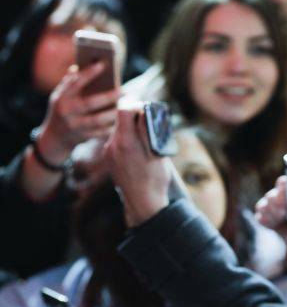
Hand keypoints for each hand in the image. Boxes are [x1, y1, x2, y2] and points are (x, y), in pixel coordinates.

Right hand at [37, 63, 119, 165]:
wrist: (55, 137)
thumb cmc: (63, 109)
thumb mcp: (61, 95)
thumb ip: (70, 82)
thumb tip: (80, 66)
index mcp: (61, 97)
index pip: (75, 83)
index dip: (88, 73)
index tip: (103, 64)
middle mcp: (66, 111)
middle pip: (89, 103)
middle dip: (108, 97)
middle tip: (123, 91)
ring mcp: (74, 125)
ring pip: (97, 120)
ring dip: (113, 113)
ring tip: (126, 105)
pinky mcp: (83, 137)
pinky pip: (101, 132)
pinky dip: (112, 126)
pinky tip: (122, 119)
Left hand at [105, 108, 169, 226]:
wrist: (143, 202)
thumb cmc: (154, 179)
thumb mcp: (157, 152)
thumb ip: (148, 131)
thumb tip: (144, 112)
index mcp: (126, 142)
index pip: (124, 110)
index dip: (136, 104)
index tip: (147, 106)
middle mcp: (113, 145)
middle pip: (121, 118)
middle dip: (135, 115)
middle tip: (149, 119)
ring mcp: (109, 152)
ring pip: (119, 129)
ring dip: (131, 127)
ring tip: (145, 135)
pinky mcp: (109, 158)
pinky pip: (118, 140)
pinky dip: (128, 138)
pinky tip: (139, 147)